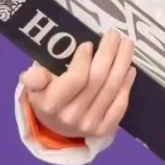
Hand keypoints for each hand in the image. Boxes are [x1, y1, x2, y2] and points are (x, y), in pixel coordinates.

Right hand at [19, 29, 135, 138]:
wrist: (57, 126)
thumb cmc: (48, 95)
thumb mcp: (35, 86)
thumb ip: (35, 78)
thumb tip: (34, 73)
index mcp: (50, 104)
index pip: (74, 79)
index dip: (84, 60)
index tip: (89, 43)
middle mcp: (70, 117)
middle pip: (97, 80)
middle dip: (109, 53)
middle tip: (114, 35)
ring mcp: (89, 125)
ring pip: (111, 89)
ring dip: (122, 63)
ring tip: (127, 45)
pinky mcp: (104, 130)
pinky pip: (120, 104)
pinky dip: (127, 85)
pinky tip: (130, 69)